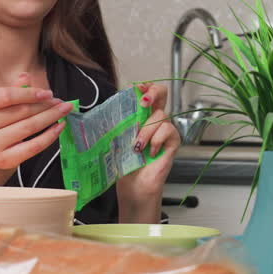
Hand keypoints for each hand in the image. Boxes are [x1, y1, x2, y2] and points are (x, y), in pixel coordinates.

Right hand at [0, 72, 74, 172]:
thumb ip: (14, 90)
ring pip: (29, 127)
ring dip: (51, 117)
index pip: (7, 96)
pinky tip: (60, 127)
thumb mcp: (2, 103)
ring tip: (64, 111)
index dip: (30, 94)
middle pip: (21, 111)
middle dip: (45, 105)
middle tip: (61, 102)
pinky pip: (33, 146)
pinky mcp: (3, 159)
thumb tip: (26, 76)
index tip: (48, 93)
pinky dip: (50, 136)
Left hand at [116, 82, 180, 222]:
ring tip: (136, 146)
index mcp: (141, 116)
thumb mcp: (115, 138)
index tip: (136, 88)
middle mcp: (155, 119)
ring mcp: (165, 130)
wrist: (133, 186)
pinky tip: (149, 152)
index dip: (145, 86)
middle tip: (143, 102)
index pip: (147, 92)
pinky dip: (156, 140)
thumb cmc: (123, 164)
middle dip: (153, 93)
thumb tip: (100, 109)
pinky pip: (168, 131)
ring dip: (146, 130)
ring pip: (161, 116)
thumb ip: (115, 122)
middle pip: (162, 93)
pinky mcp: (172, 142)